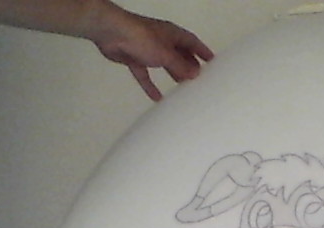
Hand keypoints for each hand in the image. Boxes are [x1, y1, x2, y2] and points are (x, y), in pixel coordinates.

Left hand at [86, 7, 213, 100]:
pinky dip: (151, 85)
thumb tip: (195, 73)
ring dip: (172, 75)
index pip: (193, 43)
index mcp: (173, 34)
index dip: (203, 52)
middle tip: (198, 80)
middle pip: (179, 54)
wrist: (111, 34)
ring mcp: (147, 49)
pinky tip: (156, 97)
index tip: (212, 62)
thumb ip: (181, 66)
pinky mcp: (134, 58)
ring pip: (164, 64)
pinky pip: (145, 74)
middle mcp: (162, 40)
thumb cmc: (140, 37)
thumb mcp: (166, 54)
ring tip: (183, 88)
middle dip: (189, 66)